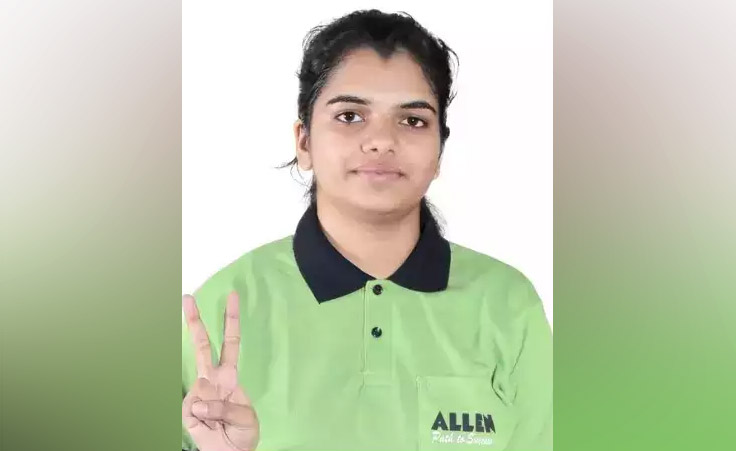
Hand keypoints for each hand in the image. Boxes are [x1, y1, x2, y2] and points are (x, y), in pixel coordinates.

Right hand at [182, 292, 258, 450]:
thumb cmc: (242, 434)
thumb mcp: (247, 419)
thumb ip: (227, 407)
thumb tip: (199, 401)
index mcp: (230, 376)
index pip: (231, 342)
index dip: (231, 320)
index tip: (232, 296)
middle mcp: (212, 379)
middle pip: (203, 346)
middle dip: (195, 322)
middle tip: (187, 297)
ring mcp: (198, 393)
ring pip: (197, 384)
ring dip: (210, 408)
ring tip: (218, 425)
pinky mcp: (186, 409)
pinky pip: (193, 410)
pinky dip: (204, 420)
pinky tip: (208, 426)